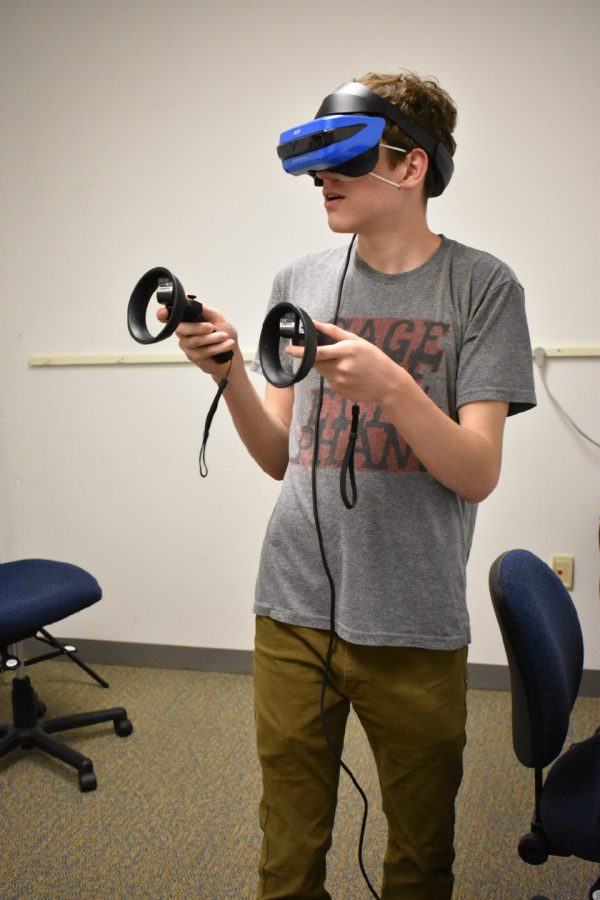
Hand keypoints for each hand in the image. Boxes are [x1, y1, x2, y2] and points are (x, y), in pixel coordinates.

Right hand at [157, 303, 236, 374]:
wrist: (232, 355)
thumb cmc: (224, 334)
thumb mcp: (217, 317)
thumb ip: (203, 309)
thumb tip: (188, 298)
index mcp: (187, 321)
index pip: (169, 317)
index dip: (163, 315)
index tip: (163, 313)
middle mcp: (184, 333)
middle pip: (181, 329)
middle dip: (198, 327)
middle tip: (212, 327)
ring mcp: (187, 346)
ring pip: (194, 340)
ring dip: (212, 338)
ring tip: (225, 336)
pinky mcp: (194, 357)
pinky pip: (203, 351)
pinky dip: (218, 347)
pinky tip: (228, 344)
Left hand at [285, 321, 404, 404]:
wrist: (387, 383)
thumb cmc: (373, 358)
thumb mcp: (356, 341)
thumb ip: (333, 332)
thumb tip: (314, 323)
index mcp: (346, 351)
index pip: (317, 352)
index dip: (300, 352)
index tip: (289, 349)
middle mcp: (341, 367)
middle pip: (316, 362)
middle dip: (313, 357)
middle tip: (321, 353)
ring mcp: (340, 381)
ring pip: (322, 372)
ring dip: (325, 366)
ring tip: (342, 364)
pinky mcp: (339, 391)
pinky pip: (329, 381)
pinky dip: (333, 376)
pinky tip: (347, 375)